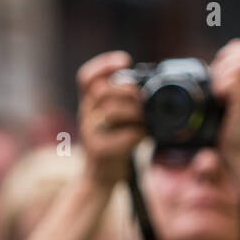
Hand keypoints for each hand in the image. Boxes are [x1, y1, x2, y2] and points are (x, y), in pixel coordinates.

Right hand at [77, 51, 144, 187]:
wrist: (101, 178)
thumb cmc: (115, 144)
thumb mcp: (118, 119)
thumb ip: (126, 101)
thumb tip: (153, 83)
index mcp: (91, 104)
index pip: (86, 78)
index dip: (103, 65)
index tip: (125, 61)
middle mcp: (86, 115)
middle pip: (100, 91)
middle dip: (126, 89)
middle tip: (142, 98)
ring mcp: (90, 134)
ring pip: (110, 112)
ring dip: (134, 112)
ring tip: (146, 119)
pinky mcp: (99, 151)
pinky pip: (123, 136)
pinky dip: (138, 134)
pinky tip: (144, 136)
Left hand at [210, 39, 239, 167]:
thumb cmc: (235, 131)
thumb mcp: (233, 101)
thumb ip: (230, 82)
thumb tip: (212, 66)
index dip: (231, 54)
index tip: (217, 71)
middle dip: (226, 61)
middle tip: (216, 83)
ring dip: (224, 73)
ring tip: (217, 92)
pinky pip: (236, 80)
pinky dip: (222, 85)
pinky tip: (218, 98)